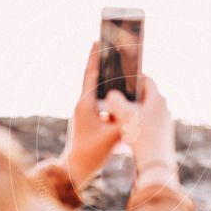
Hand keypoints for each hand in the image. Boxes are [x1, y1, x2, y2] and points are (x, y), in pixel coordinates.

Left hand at [58, 42, 126, 188]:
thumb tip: (135, 107)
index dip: (95, 57)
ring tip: (113, 66)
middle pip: (91, 77)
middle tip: (105, 46)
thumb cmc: (92, 152)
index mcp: (85, 103)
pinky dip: (105, 94)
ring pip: (94, 89)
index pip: (90, 74)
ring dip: (103, 78)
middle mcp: (82, 104)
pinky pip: (97, 101)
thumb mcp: (114, 134)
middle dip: (99, 62)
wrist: (75, 169)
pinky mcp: (86, 120)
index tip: (98, 40)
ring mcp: (83, 112)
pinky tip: (115, 93)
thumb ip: (125, 118)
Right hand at [103, 74, 177, 181]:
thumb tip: (112, 94)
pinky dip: (139, 123)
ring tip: (120, 115)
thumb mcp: (122, 114)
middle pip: (146, 96)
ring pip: (148, 110)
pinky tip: (128, 131)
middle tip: (118, 96)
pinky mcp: (164, 135)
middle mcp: (164, 108)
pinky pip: (150, 123)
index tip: (123, 77)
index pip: (147, 80)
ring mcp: (165, 122)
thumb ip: (115, 100)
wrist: (155, 162)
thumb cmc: (140, 135)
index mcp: (157, 99)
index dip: (134, 76)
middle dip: (132, 95)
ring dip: (135, 111)